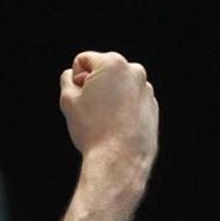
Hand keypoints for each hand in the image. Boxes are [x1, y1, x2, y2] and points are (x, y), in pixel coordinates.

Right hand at [59, 51, 159, 170]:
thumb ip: (67, 79)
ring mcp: (146, 89)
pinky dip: (122, 109)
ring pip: (118, 87)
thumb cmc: (93, 129)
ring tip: (104, 121)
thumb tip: (73, 76)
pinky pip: (131, 101)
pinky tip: (116, 127)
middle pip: (103, 71)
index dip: (75, 80)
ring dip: (109, 97)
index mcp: (113, 63)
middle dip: (94, 86)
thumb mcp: (68, 100)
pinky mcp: (152, 107)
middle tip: (90, 110)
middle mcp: (134, 71)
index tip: (79, 99)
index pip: (83, 61)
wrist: (120, 159)